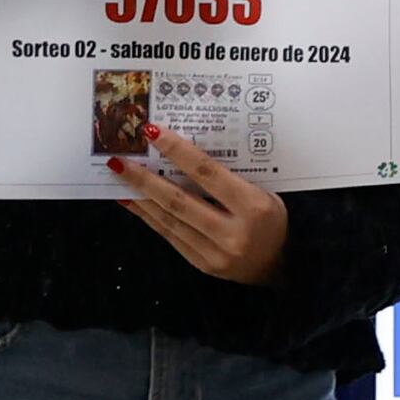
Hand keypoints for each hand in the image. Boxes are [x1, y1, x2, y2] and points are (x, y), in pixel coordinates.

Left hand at [113, 126, 290, 284]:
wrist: (280, 265)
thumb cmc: (271, 219)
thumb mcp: (263, 192)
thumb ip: (229, 179)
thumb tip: (183, 156)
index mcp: (253, 206)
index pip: (208, 173)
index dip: (177, 151)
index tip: (152, 133)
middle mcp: (232, 232)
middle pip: (179, 200)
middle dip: (145, 179)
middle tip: (119, 161)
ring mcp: (215, 252)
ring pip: (169, 220)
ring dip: (141, 198)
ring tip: (119, 179)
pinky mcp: (202, 264)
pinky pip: (170, 236)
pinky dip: (150, 218)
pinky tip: (134, 204)